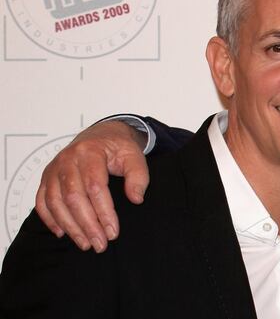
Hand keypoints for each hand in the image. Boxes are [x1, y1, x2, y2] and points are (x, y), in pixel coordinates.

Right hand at [34, 120, 149, 252]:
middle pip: (73, 197)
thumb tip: (136, 199)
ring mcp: (54, 169)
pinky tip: (63, 233)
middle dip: (87, 225)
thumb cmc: (118, 147)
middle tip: (100, 244)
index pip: (95, 187)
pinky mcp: (46, 177)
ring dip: (70, 226)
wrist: (102, 134)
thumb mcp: (134, 156)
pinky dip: (50, 219)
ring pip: (55, 202)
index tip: (113, 231)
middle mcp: (67, 159)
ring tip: (85, 243)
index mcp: (90, 152)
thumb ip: (138, 176)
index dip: (104, 212)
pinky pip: (42, 201)